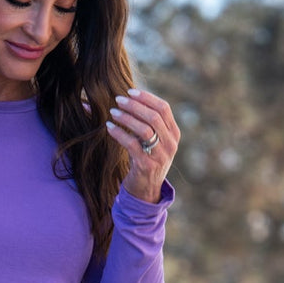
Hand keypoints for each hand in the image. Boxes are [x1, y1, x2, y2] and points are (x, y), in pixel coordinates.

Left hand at [106, 88, 179, 202]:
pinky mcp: (147, 166)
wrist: (146, 190)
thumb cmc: (145, 159)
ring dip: (126, 118)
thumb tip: (128, 99)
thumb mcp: (153, 141)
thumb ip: (148, 122)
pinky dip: (119, 134)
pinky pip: (132, 144)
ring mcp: (161, 156)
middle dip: (135, 105)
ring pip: (144, 129)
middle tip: (118, 100)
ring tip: (112, 112)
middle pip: (154, 116)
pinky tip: (109, 128)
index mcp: (174, 134)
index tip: (130, 92)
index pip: (164, 108)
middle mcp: (171, 144)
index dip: (147, 98)